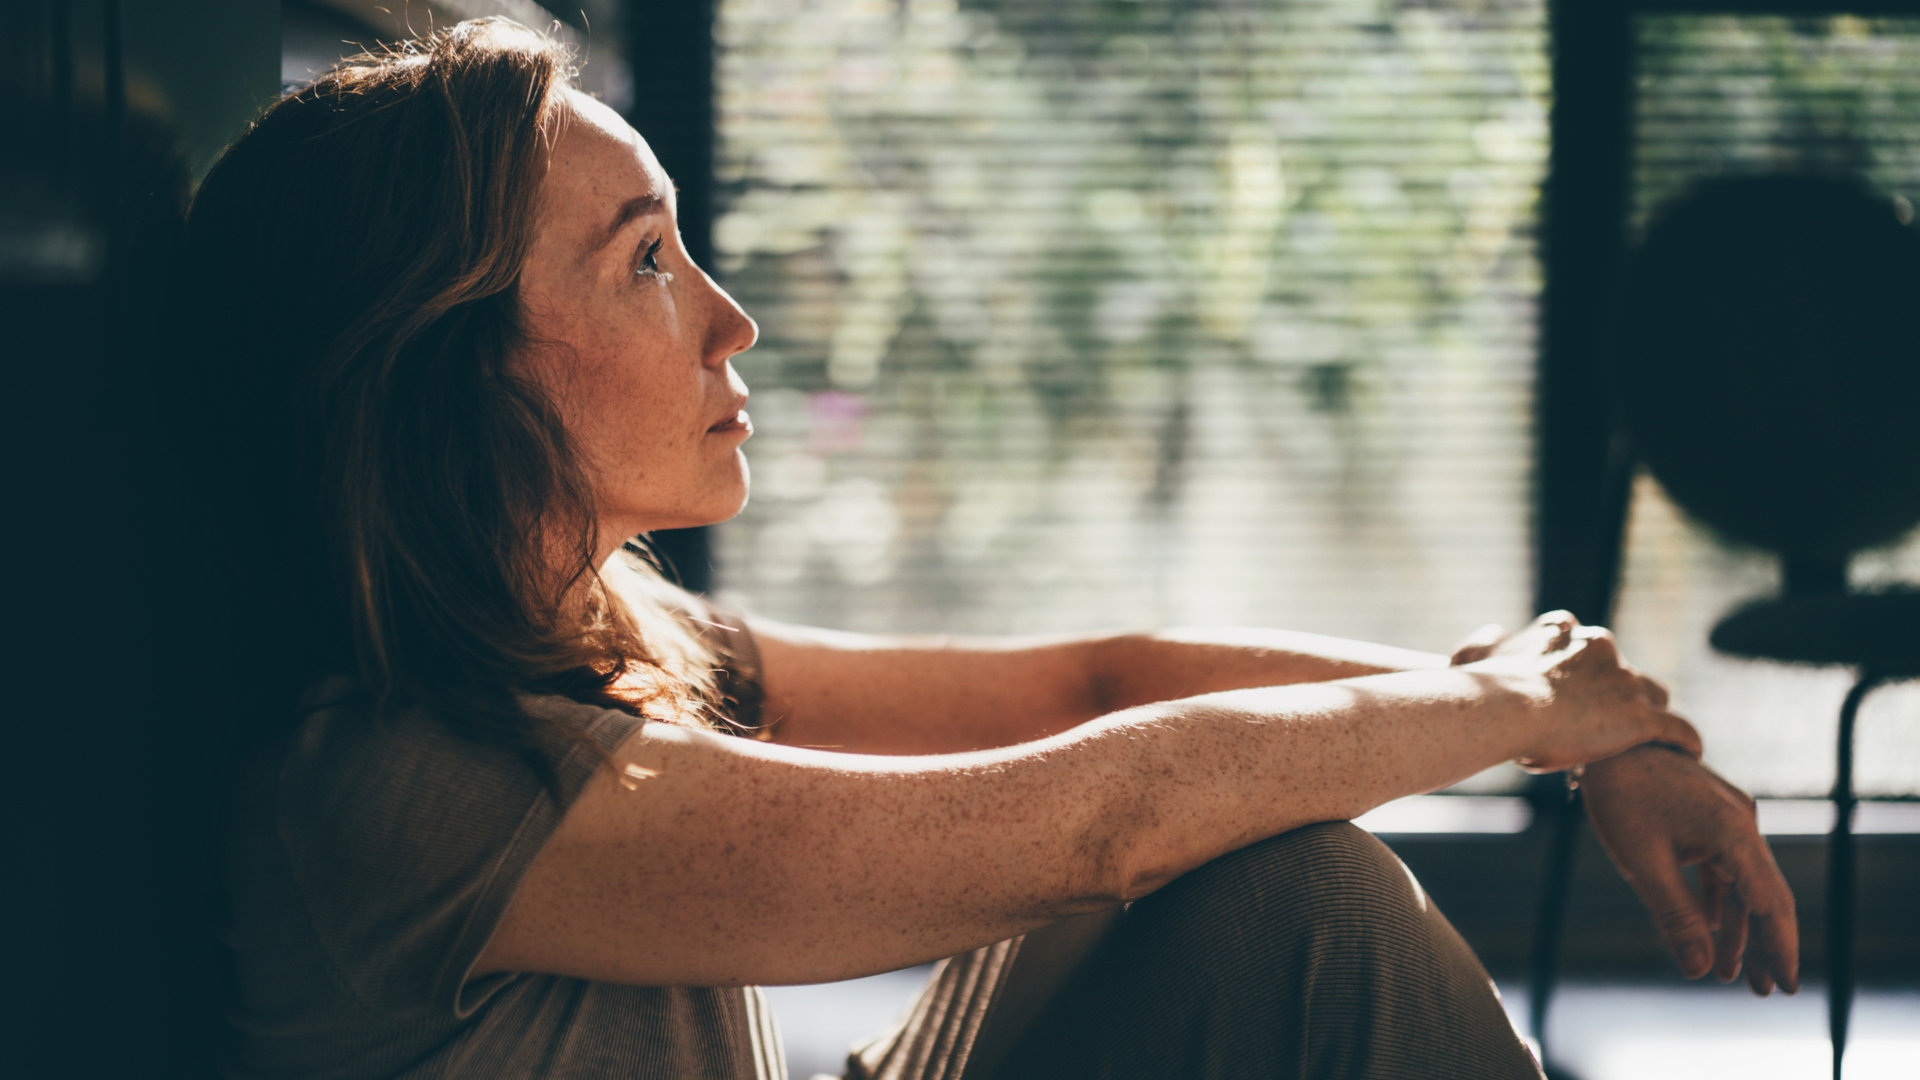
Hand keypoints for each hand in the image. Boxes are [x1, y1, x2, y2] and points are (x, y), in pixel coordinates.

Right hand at [1459, 611, 1702, 770]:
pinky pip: (1677, 728)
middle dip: (1619, 690)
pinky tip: (1690, 753)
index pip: (1585, 641)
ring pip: (1653, 694)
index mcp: (1563, 633)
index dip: (1582, 667)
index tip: (1574, 687)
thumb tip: (1495, 632)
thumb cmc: (1481, 688)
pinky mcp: (1641, 717)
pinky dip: (1685, 739)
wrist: (1506, 709)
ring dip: (1650, 712)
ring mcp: (1623, 682)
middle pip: (1623, 668)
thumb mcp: (1470, 656)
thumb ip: (1483, 643)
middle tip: (1606, 720)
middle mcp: (1600, 648)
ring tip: (1649, 738)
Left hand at [1581, 745, 1799, 994]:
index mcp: (1734, 833)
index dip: (1781, 948)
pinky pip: (1725, 868)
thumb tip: (1698, 969)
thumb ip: (1675, 916)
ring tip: (1732, 974)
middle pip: (1765, 896)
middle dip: (1765, 946)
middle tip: (1765, 992)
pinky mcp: (1711, 817)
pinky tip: (1714, 932)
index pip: (1769, 903)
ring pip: (1744, 884)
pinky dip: (1719, 900)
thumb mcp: (1644, 863)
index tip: (1788, 987)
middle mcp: (1742, 823)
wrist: (1606, 743)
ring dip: (1739, 928)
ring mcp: (1729, 819)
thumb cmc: (1622, 797)